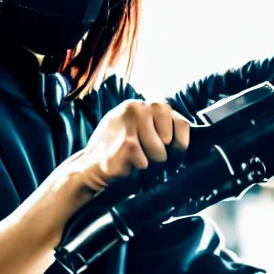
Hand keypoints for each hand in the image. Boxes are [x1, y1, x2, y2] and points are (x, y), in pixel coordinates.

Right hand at [72, 100, 190, 191]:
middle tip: (147, 155)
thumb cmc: (116, 149)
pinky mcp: (126, 144)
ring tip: (133, 159)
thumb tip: (185, 134)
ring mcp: (129, 125)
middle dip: (163, 152)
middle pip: (170, 138)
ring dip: (150, 162)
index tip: (172, 151)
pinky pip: (147, 163)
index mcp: (140, 104)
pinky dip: (138, 169)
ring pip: (160, 152)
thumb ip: (156, 123)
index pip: (180, 121)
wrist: (88, 167)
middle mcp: (135, 108)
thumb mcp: (135, 127)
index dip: (180, 141)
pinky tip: (125, 163)